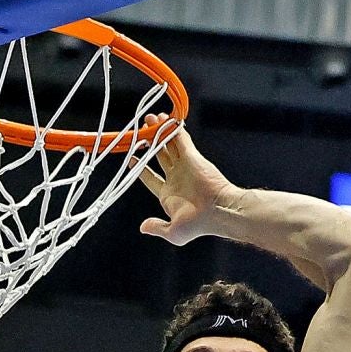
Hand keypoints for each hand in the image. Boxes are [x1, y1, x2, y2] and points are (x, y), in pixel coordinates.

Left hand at [138, 123, 238, 246]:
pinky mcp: (191, 156)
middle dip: (150, 142)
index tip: (132, 157)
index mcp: (168, 195)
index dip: (140, 168)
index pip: (151, 178)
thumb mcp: (173, 232)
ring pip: (168, 144)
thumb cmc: (198, 225)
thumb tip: (143, 227)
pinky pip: (180, 139)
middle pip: (159, 155)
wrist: (218, 212)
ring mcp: (184, 166)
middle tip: (142, 129)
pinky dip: (173, 129)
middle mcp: (175, 178)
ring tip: (151, 119)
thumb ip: (157, 227)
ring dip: (159, 131)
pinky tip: (165, 119)